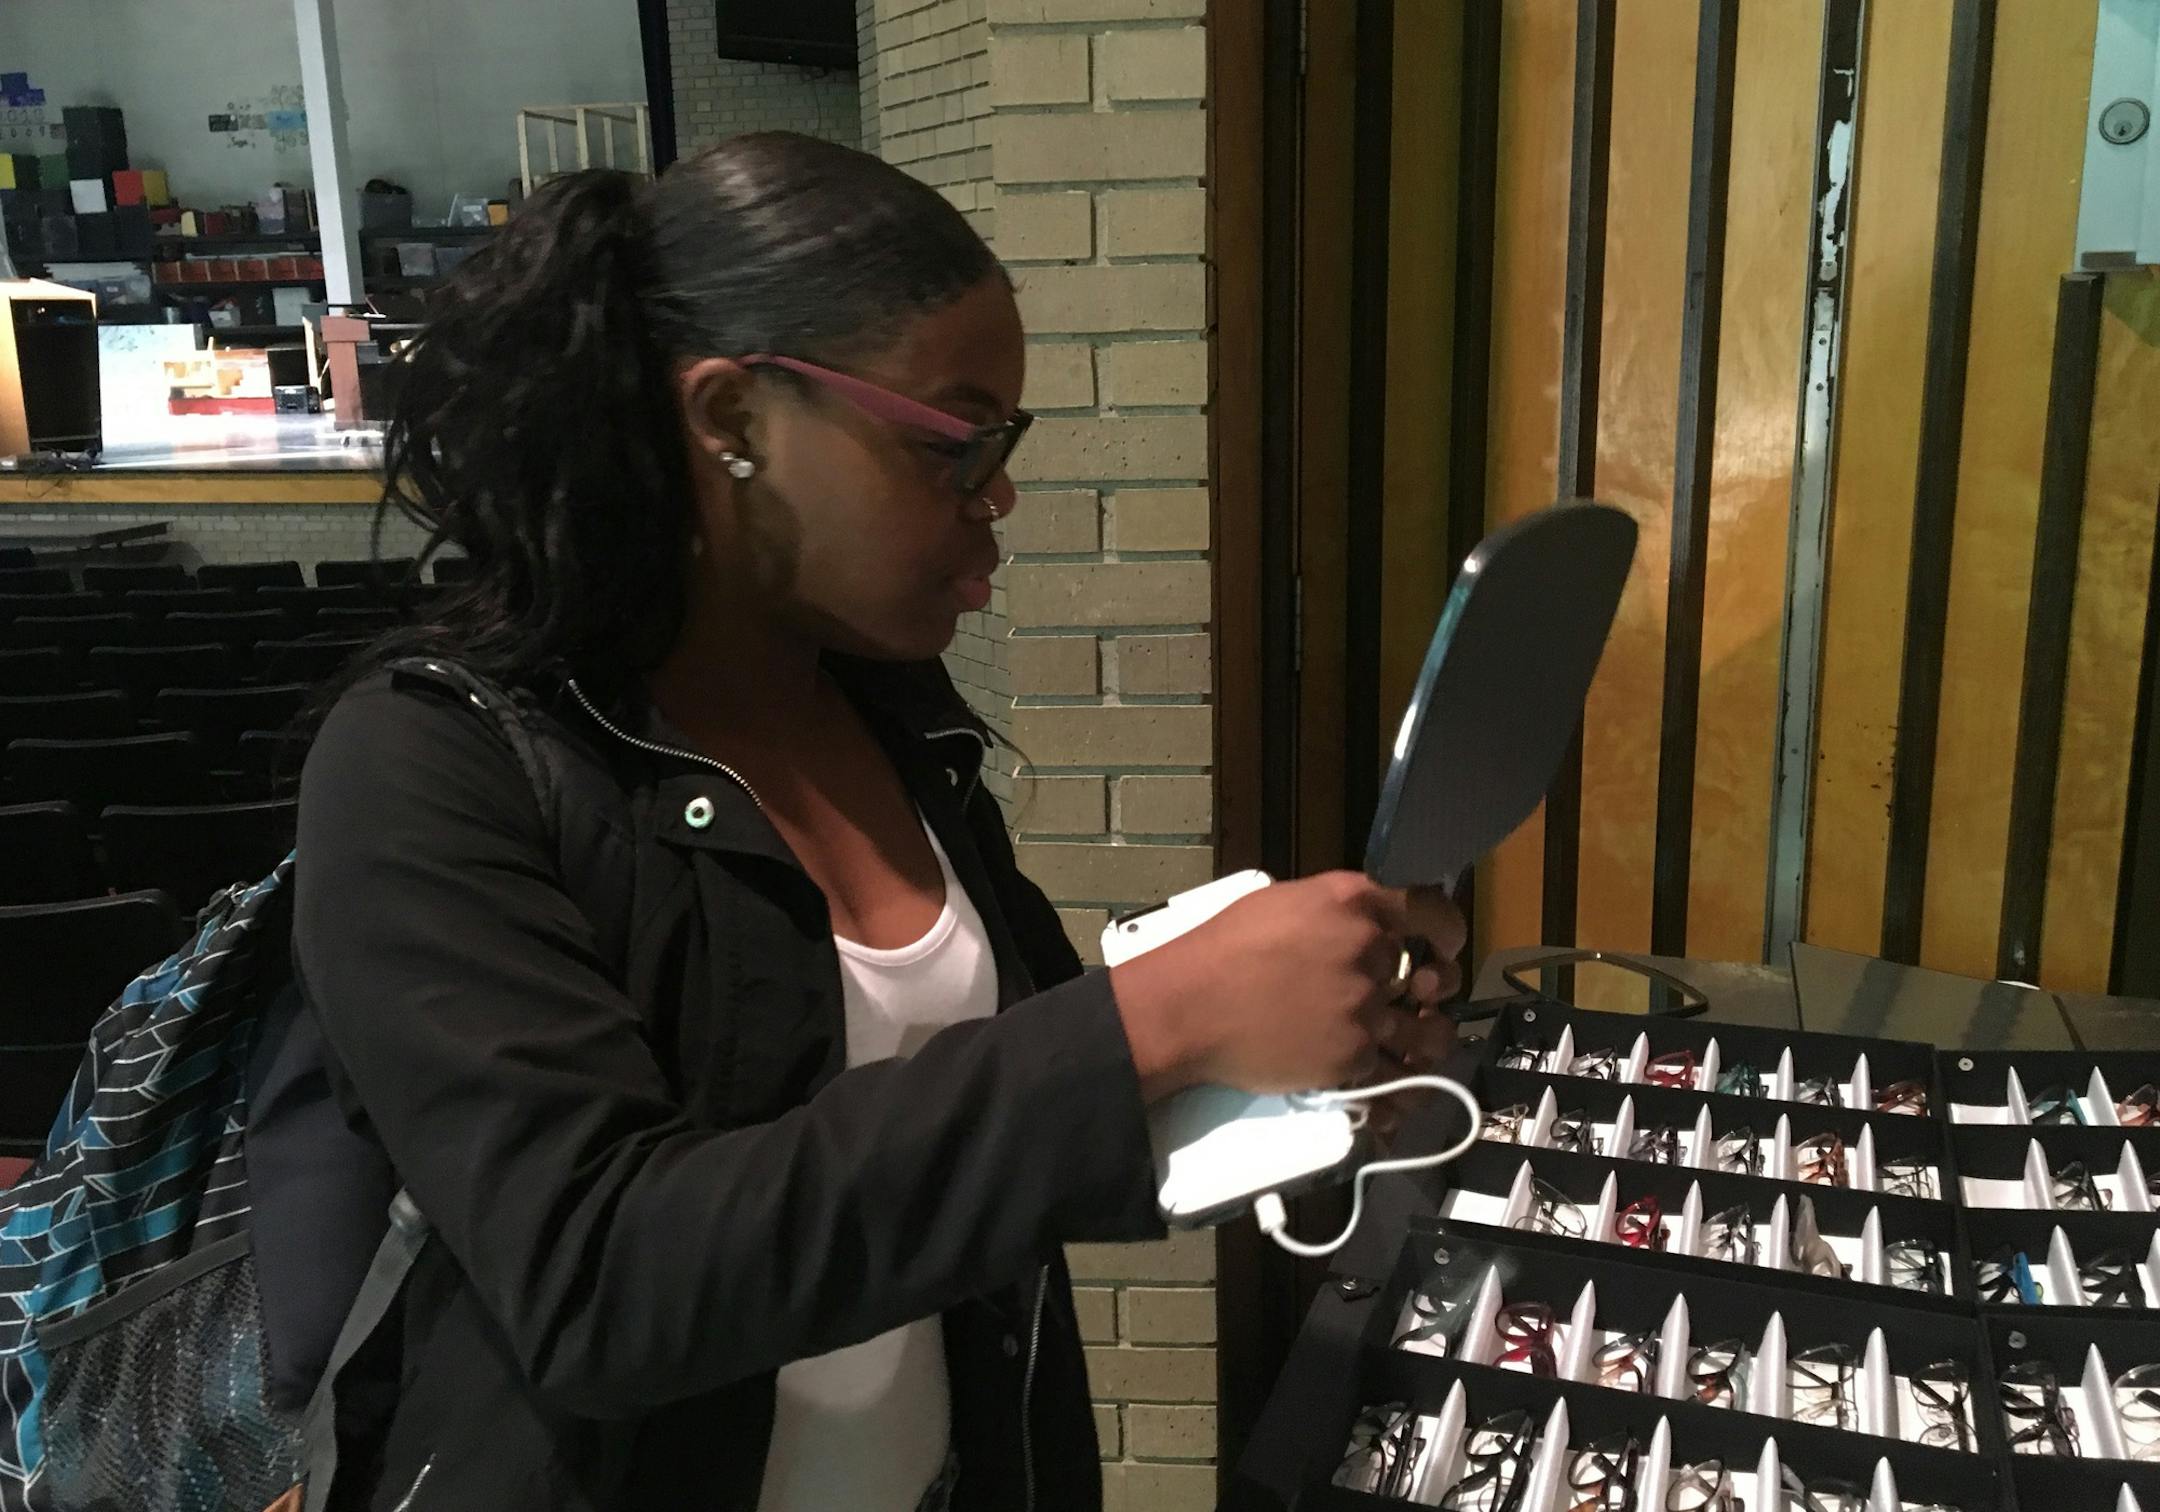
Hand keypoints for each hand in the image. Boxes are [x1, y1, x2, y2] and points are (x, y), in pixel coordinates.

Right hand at [1109, 872, 1467, 1100]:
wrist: (1188, 1007)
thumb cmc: (1221, 949)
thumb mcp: (1283, 904)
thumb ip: (1337, 912)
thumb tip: (1366, 927)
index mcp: (1353, 903)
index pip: (1431, 911)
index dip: (1449, 932)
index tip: (1447, 947)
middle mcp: (1369, 951)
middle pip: (1431, 976)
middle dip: (1429, 991)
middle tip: (1420, 1000)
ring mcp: (1365, 1008)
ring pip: (1429, 1033)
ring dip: (1429, 1040)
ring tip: (1417, 1045)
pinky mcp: (1352, 1058)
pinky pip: (1398, 1078)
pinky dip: (1402, 1088)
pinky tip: (1399, 1089)